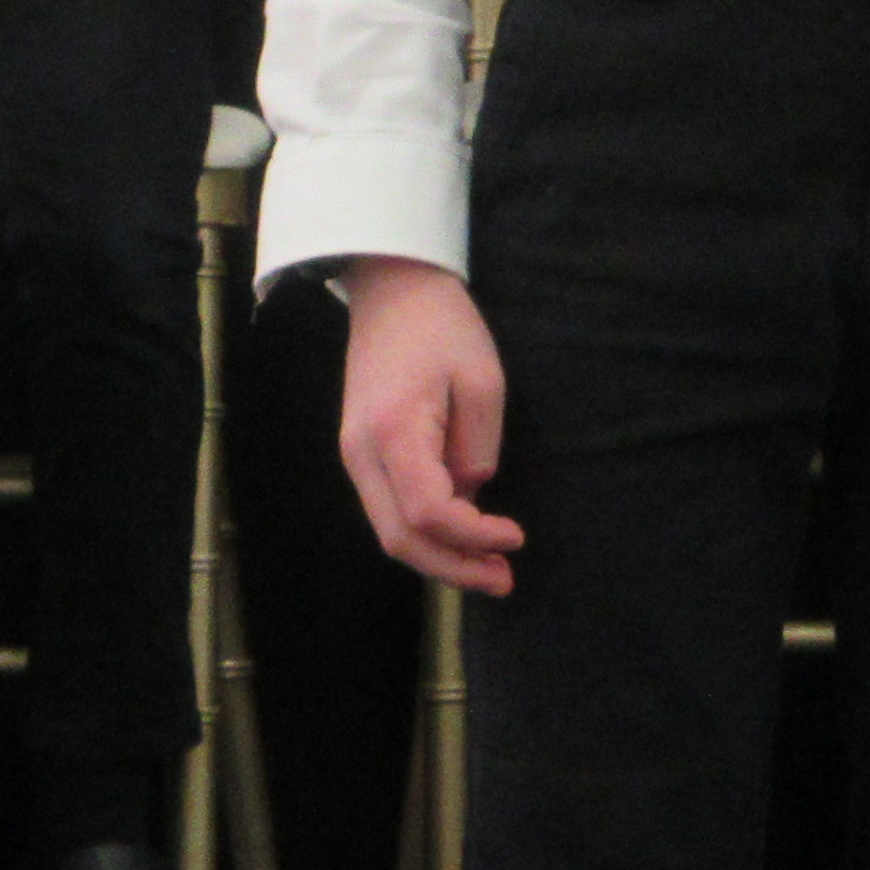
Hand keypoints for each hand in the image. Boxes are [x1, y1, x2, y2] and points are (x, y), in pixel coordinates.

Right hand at [331, 259, 526, 592]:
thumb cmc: (443, 326)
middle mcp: (361, 454)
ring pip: (390, 531)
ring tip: (488, 569)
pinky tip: (460, 538)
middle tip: (504, 580)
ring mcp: (354, 455)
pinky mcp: (360, 451)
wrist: (392, 289)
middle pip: (400, 538)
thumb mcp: (482, 380)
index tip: (515, 538)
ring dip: (439, 557)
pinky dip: (424, 533)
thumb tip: (471, 496)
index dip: (472, 537)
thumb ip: (478, 448)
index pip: (428, 512)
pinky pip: (388, 508)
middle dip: (453, 568)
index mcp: (392, 433)